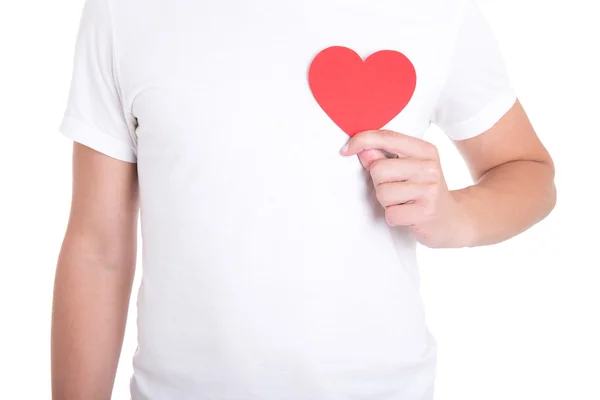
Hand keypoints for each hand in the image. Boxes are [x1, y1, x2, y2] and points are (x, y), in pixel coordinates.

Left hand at [340, 129, 473, 247]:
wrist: (453, 220)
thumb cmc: (422, 192)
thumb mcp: (408, 169)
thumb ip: (384, 158)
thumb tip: (362, 151)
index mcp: (425, 150)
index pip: (386, 137)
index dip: (361, 141)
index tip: (345, 150)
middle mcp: (429, 166)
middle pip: (378, 169)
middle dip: (379, 184)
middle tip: (398, 190)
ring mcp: (430, 189)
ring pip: (382, 193)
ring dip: (387, 203)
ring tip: (404, 203)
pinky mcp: (426, 212)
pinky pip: (391, 213)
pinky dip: (394, 217)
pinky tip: (408, 215)